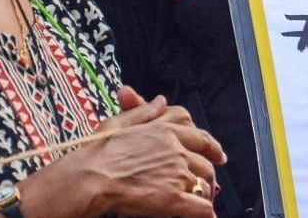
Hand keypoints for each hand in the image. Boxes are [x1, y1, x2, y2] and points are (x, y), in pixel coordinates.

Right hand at [82, 95, 225, 217]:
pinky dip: (205, 212)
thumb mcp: (118, 123)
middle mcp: (176, 150)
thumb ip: (143, 112)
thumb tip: (160, 100)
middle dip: (208, 175)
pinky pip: (201, 207)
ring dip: (203, 194)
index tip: (218, 155)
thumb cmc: (97, 153)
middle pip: (205, 164)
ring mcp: (177, 174)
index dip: (212, 147)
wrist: (90, 179)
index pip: (200, 137)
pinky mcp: (173, 198)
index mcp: (165, 130)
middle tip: (208, 184)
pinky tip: (206, 215)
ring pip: (204, 185)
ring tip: (198, 202)